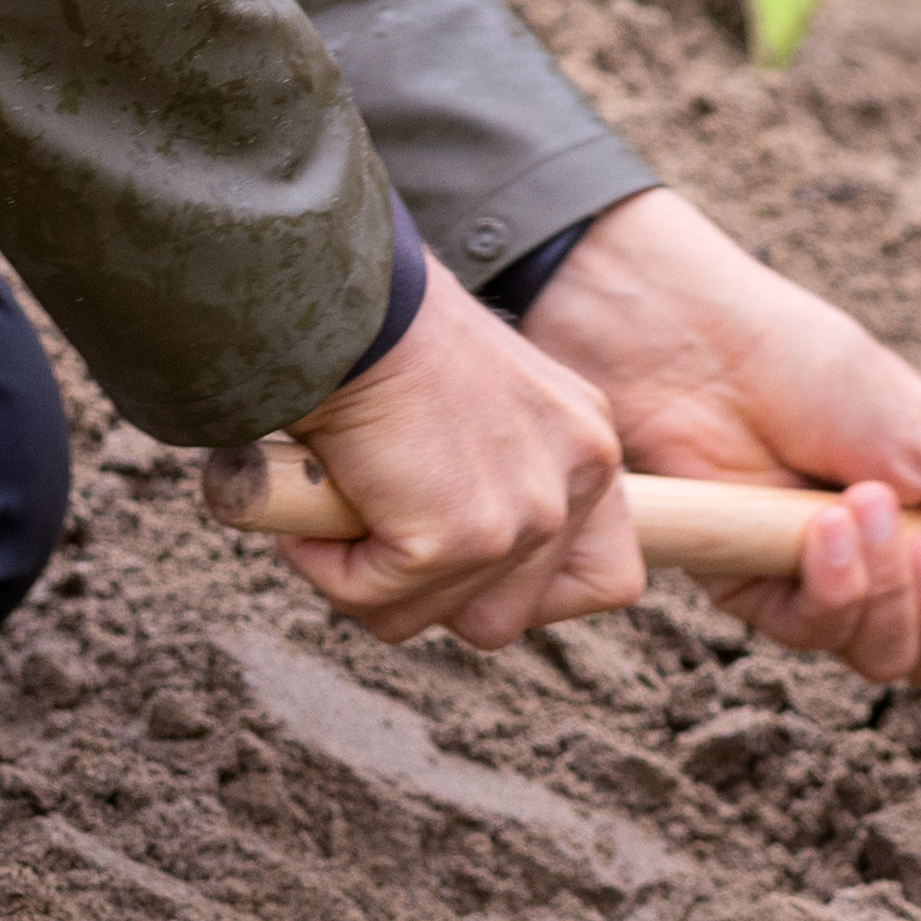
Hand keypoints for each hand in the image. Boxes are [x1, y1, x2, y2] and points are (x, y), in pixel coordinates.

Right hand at [261, 272, 637, 653]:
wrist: (343, 298)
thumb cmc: (385, 340)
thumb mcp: (478, 410)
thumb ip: (493, 481)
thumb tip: (457, 569)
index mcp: (588, 443)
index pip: (607, 578)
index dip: (529, 595)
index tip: (466, 569)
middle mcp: (581, 475)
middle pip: (514, 618)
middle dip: (432, 595)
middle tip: (381, 531)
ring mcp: (528, 512)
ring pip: (440, 621)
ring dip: (373, 583)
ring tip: (341, 508)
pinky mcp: (461, 538)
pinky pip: (374, 600)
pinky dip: (324, 564)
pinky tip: (313, 499)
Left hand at [520, 188, 920, 683]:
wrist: (709, 351)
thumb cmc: (817, 370)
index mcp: (919, 521)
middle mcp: (868, 563)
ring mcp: (809, 580)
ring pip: (875, 651)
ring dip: (884, 590)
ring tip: (860, 508)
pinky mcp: (752, 590)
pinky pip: (811, 631)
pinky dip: (832, 586)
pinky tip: (824, 529)